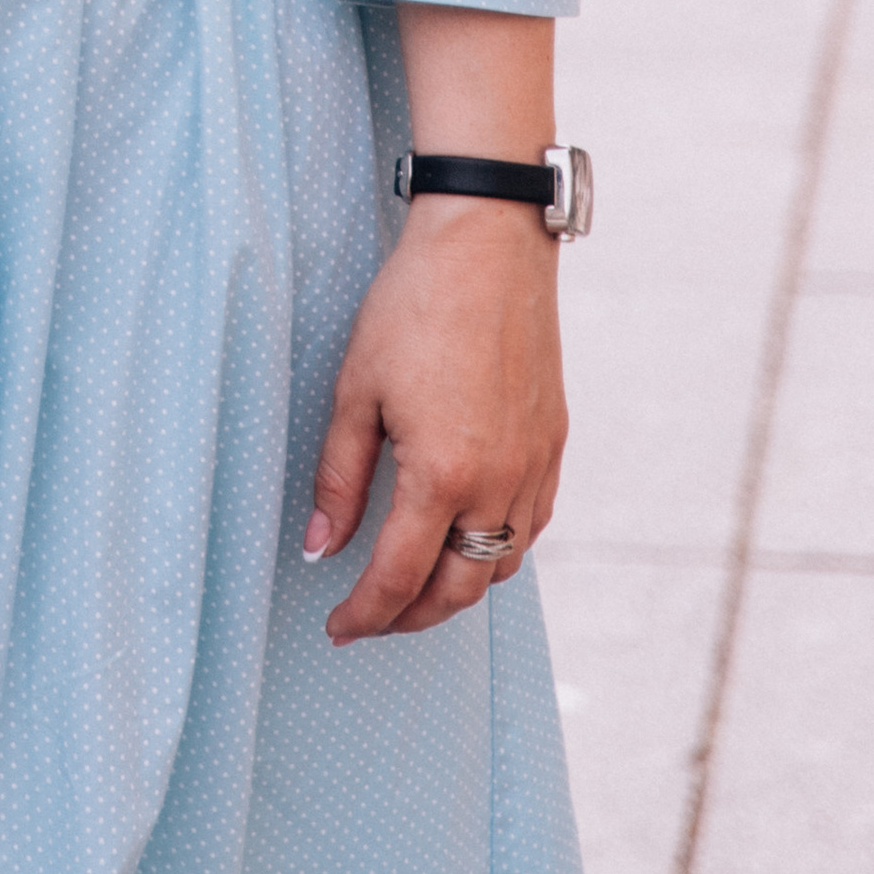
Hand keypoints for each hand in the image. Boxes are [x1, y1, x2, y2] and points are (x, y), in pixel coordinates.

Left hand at [308, 197, 567, 640]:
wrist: (488, 244)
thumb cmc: (414, 305)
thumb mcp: (356, 389)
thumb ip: (338, 478)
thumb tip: (321, 549)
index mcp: (442, 475)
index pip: (400, 578)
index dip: (365, 613)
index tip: (338, 628)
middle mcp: (499, 484)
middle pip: (458, 590)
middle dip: (411, 618)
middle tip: (371, 618)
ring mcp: (534, 467)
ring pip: (501, 564)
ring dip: (457, 588)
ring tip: (414, 583)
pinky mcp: (553, 444)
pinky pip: (532, 525)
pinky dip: (499, 549)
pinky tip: (469, 538)